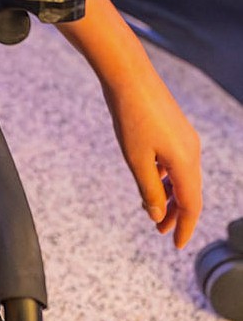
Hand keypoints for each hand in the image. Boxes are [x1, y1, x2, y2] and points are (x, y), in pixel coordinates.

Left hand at [101, 66, 202, 247]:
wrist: (129, 75)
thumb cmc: (130, 115)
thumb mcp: (136, 159)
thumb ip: (148, 189)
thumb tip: (157, 215)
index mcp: (186, 162)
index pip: (192, 205)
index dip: (185, 227)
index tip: (177, 246)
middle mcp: (192, 151)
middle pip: (189, 192)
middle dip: (175, 213)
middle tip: (159, 229)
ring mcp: (185, 138)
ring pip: (182, 176)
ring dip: (169, 195)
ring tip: (151, 207)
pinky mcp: (175, 128)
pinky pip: (176, 161)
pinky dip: (166, 176)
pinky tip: (150, 178)